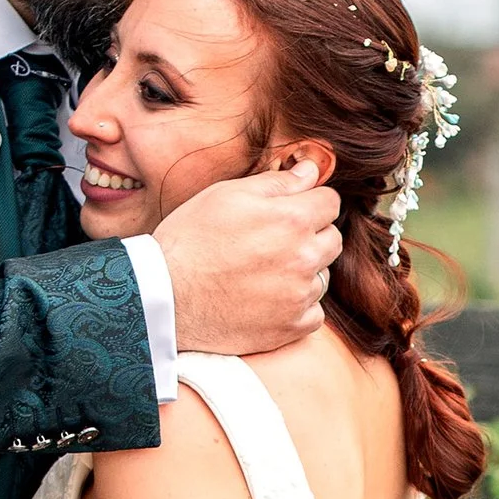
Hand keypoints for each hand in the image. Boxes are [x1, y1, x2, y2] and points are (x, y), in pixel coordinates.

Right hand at [152, 163, 341, 354]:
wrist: (166, 296)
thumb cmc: (190, 239)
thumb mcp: (227, 194)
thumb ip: (277, 182)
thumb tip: (310, 170)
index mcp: (292, 219)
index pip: (330, 202)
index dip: (311, 202)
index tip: (292, 210)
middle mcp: (304, 257)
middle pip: (332, 239)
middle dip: (312, 236)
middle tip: (274, 241)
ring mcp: (300, 295)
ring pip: (322, 276)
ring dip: (304, 272)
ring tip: (265, 272)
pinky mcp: (290, 327)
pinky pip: (313, 313)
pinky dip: (298, 306)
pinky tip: (270, 299)